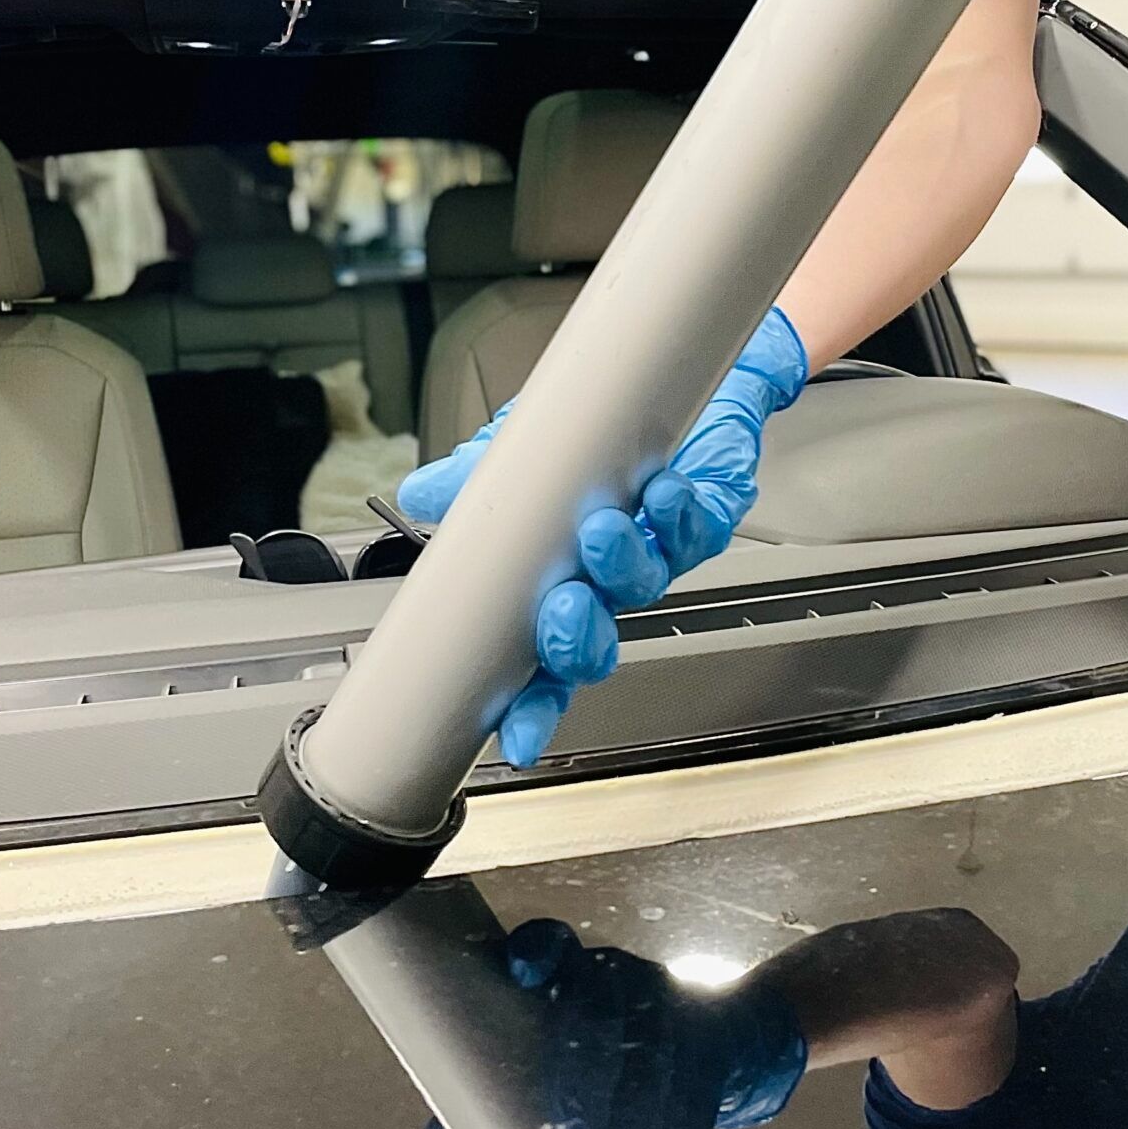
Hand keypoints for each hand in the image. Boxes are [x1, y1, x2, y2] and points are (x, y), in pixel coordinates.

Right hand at [396, 306, 808, 766]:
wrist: (670, 392)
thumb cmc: (594, 441)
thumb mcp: (516, 455)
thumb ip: (472, 481)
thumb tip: (421, 495)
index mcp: (557, 587)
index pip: (542, 667)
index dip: (532, 706)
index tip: (518, 736)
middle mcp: (607, 586)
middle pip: (595, 646)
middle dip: (576, 639)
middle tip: (561, 608)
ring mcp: (657, 557)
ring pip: (643, 586)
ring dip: (621, 563)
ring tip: (602, 529)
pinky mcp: (705, 520)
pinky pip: (695, 531)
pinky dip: (676, 512)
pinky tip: (660, 491)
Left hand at [425, 920, 806, 1128]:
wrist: (728, 1031)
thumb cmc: (617, 1048)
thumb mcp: (567, 1051)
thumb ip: (504, 1086)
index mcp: (575, 971)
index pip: (553, 943)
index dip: (539, 951)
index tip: (521, 973)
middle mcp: (623, 978)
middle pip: (602, 1014)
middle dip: (588, 1074)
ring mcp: (675, 1007)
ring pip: (654, 1072)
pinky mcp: (716, 1045)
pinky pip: (699, 1109)